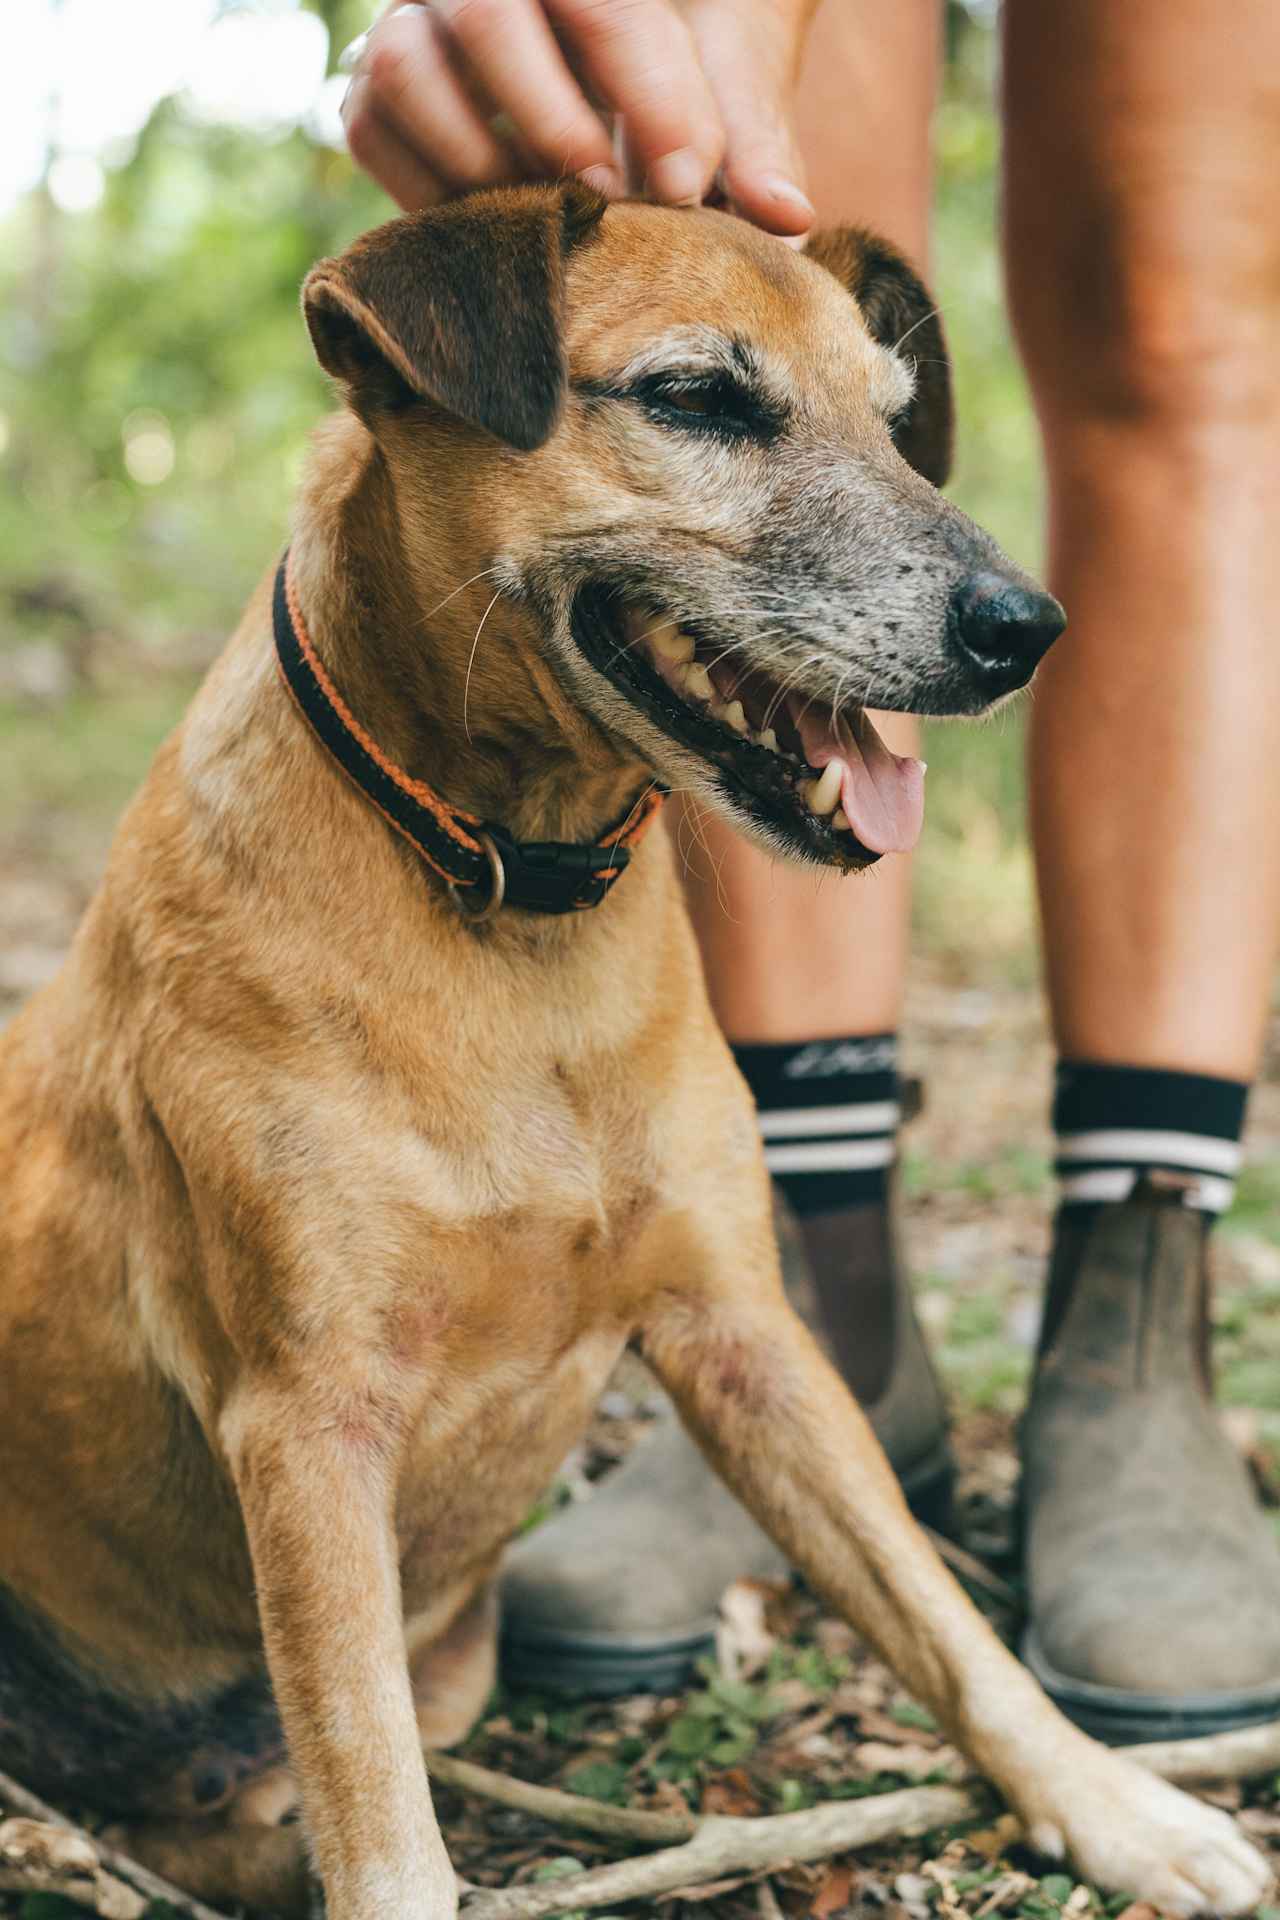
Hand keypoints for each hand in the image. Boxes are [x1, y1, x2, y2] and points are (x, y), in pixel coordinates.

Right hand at [342, 0, 816, 236]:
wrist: (610, 54)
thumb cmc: (681, 42)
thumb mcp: (729, 59)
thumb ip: (754, 129)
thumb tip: (788, 218)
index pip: (604, 1)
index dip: (647, 94)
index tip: (686, 185)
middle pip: (484, 16)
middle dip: (554, 123)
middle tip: (611, 201)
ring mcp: (411, 16)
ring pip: (406, 69)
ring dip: (481, 162)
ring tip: (551, 214)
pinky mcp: (374, 82)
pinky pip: (371, 131)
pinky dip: (431, 192)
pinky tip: (499, 219)